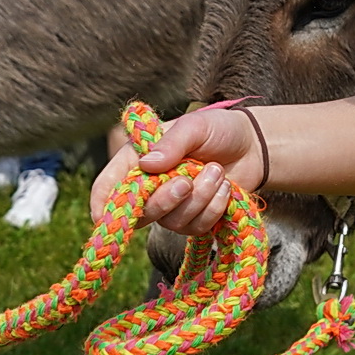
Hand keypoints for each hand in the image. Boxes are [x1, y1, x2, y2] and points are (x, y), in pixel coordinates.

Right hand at [88, 107, 262, 234]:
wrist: (252, 147)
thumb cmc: (218, 129)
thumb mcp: (195, 126)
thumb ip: (172, 144)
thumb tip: (147, 165)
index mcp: (138, 159)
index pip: (108, 187)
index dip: (102, 204)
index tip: (103, 216)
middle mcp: (150, 187)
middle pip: (140, 212)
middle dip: (165, 200)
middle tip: (186, 181)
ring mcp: (172, 207)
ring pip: (172, 222)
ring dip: (200, 198)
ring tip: (217, 171)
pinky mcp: (194, 220)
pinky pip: (196, 227)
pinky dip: (214, 208)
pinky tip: (225, 188)